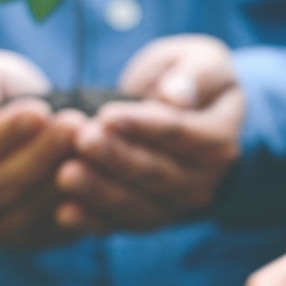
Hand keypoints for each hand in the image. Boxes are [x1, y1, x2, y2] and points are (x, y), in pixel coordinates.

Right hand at [0, 50, 81, 248]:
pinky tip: (100, 173)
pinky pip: (54, 227)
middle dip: (41, 154)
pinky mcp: (30, 238)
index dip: (5, 132)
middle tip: (75, 124)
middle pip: (1, 185)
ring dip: (62, 179)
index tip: (40, 110)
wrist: (12, 129)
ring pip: (29, 210)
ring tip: (91, 143)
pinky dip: (79, 205)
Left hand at [56, 35, 245, 232]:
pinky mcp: (151, 217)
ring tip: (65, 174)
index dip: (143, 126)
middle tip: (81, 140)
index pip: (180, 133)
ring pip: (139, 204)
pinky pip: (123, 223)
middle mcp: (205, 180)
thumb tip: (176, 95)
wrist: (194, 116)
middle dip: (116, 158)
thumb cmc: (192, 79)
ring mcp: (178, 204)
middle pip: (157, 172)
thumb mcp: (204, 61)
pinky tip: (64, 212)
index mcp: (221, 139)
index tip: (106, 114)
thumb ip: (196, 75)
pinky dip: (94, 221)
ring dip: (100, 192)